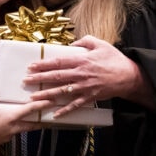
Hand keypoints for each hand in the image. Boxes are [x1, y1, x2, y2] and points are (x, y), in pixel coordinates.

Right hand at [0, 88, 51, 152]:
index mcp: (11, 117)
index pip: (30, 110)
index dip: (42, 105)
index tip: (51, 102)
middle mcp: (13, 128)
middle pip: (32, 125)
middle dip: (40, 122)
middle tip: (48, 119)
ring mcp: (8, 136)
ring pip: (22, 130)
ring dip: (27, 126)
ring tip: (30, 121)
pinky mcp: (2, 141)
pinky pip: (11, 134)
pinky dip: (14, 129)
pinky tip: (9, 126)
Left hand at [23, 35, 155, 113]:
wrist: (129, 76)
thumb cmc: (115, 59)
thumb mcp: (101, 44)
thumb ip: (85, 42)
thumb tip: (72, 45)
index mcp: (82, 60)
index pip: (58, 62)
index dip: (43, 64)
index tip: (31, 66)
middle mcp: (81, 74)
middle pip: (56, 77)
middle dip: (39, 79)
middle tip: (26, 81)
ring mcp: (85, 87)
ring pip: (62, 92)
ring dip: (47, 95)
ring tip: (33, 98)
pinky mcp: (90, 97)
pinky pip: (75, 105)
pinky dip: (65, 110)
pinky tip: (55, 114)